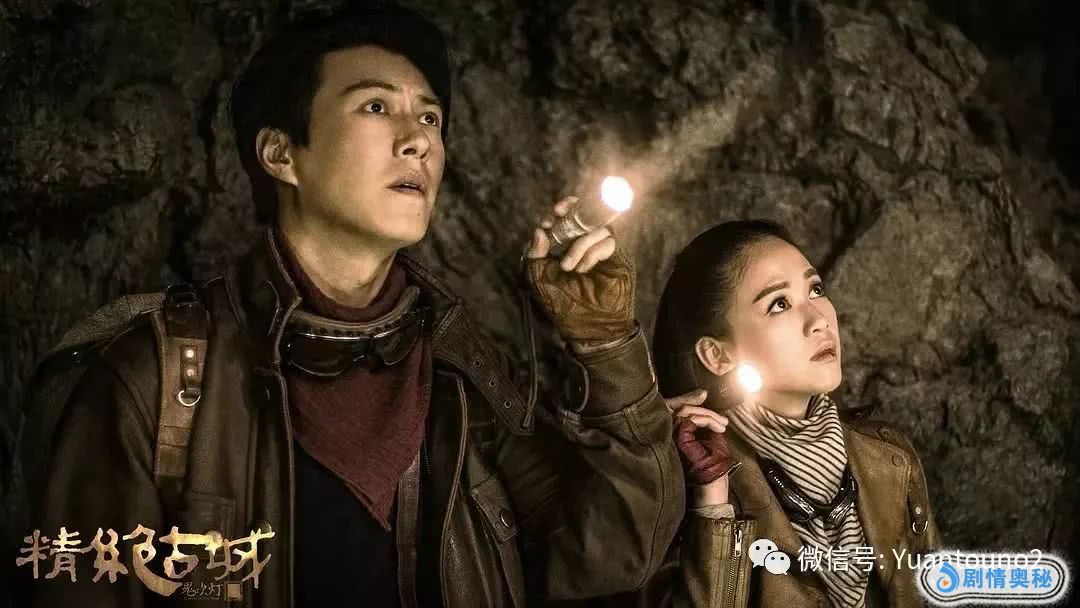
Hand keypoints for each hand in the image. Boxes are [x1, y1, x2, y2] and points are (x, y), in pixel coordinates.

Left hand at [524, 196, 634, 344]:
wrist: (589, 325)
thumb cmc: (563, 305)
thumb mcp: (540, 279)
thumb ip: (535, 255)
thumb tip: (539, 230)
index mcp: (561, 245)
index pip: (560, 218)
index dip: (554, 212)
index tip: (547, 221)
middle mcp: (581, 241)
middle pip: (581, 211)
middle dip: (569, 209)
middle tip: (559, 214)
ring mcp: (600, 246)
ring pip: (593, 227)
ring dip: (577, 246)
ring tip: (569, 268)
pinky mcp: (616, 254)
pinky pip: (607, 240)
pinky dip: (592, 253)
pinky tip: (583, 269)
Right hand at [667, 389, 739, 506]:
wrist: (711, 494)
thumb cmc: (712, 474)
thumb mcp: (711, 446)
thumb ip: (706, 429)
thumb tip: (707, 412)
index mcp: (678, 438)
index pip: (682, 415)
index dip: (700, 410)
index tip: (722, 421)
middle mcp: (672, 437)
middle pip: (682, 410)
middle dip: (705, 409)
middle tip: (723, 421)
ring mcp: (674, 439)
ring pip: (685, 412)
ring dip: (707, 414)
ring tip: (722, 424)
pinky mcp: (679, 442)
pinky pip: (689, 421)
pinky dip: (706, 419)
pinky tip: (719, 428)